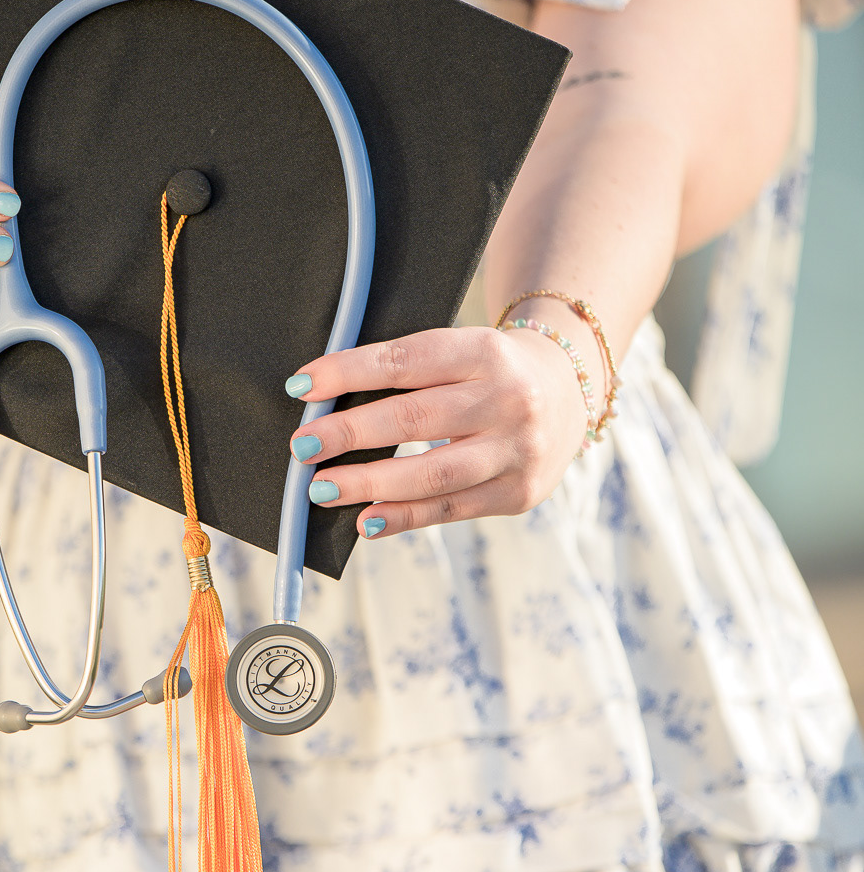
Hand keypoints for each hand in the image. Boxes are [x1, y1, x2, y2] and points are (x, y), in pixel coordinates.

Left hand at [288, 324, 591, 535]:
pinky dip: (403, 517)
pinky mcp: (518, 493)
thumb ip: (408, 371)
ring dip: (368, 484)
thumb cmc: (491, 371)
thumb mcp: (462, 350)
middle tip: (302, 446)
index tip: (303, 385)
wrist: (570, 392)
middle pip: (415, 419)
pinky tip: (366, 520)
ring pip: (432, 474)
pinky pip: (450, 509)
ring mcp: (518, 451)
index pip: (407, 361)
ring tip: (321, 488)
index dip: (350, 372)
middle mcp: (508, 400)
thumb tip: (326, 402)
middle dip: (350, 434)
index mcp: (487, 351)